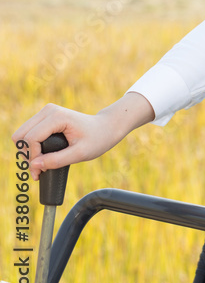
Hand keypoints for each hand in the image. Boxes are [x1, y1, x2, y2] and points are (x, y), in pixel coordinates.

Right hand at [11, 94, 154, 179]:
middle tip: (39, 169)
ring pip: (21, 134)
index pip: (31, 138)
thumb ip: (56, 160)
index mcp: (57, 117)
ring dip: (27, 152)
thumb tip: (34, 166)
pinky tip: (41, 157)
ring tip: (41, 165)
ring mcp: (46, 112)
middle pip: (21, 135)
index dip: (33, 157)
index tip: (41, 172)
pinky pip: (27, 133)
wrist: (105, 127)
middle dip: (27, 155)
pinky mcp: (45, 118)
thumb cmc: (96, 139)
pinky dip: (30, 147)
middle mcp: (48, 111)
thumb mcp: (79, 154)